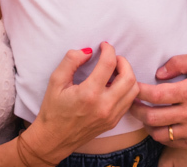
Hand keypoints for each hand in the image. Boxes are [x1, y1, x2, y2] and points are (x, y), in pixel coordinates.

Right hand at [25, 43, 140, 161]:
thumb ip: (71, 61)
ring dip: (128, 75)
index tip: (104, 45)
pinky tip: (113, 85)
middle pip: (129, 77)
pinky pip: (129, 102)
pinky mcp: (113, 122)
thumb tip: (89, 51)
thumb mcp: (55, 81)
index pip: (109, 64)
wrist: (53, 139)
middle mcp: (104, 106)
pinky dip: (126, 89)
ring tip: (114, 71)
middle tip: (113, 58)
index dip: (109, 50)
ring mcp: (111, 116)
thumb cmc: (52, 109)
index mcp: (89, 94)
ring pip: (134, 90)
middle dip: (123, 62)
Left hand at [131, 53, 186, 149]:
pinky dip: (159, 133)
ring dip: (145, 124)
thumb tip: (159, 73)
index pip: (156, 95)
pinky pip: (168, 141)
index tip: (132, 86)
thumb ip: (180, 62)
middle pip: (152, 117)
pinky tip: (157, 123)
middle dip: (136, 110)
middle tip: (130, 102)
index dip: (139, 91)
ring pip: (157, 133)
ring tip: (142, 113)